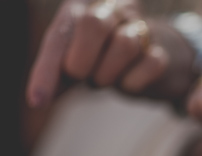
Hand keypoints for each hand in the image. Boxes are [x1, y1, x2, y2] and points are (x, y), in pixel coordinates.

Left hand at [26, 0, 195, 106]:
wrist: (153, 58)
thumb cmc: (104, 57)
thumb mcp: (74, 59)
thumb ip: (56, 72)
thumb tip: (38, 98)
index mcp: (84, 4)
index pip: (59, 34)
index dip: (46, 68)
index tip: (37, 101)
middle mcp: (113, 7)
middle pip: (92, 24)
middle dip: (81, 61)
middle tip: (83, 77)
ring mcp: (141, 27)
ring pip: (125, 44)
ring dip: (108, 74)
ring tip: (104, 79)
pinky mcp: (163, 52)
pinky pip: (150, 65)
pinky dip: (133, 83)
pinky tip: (128, 83)